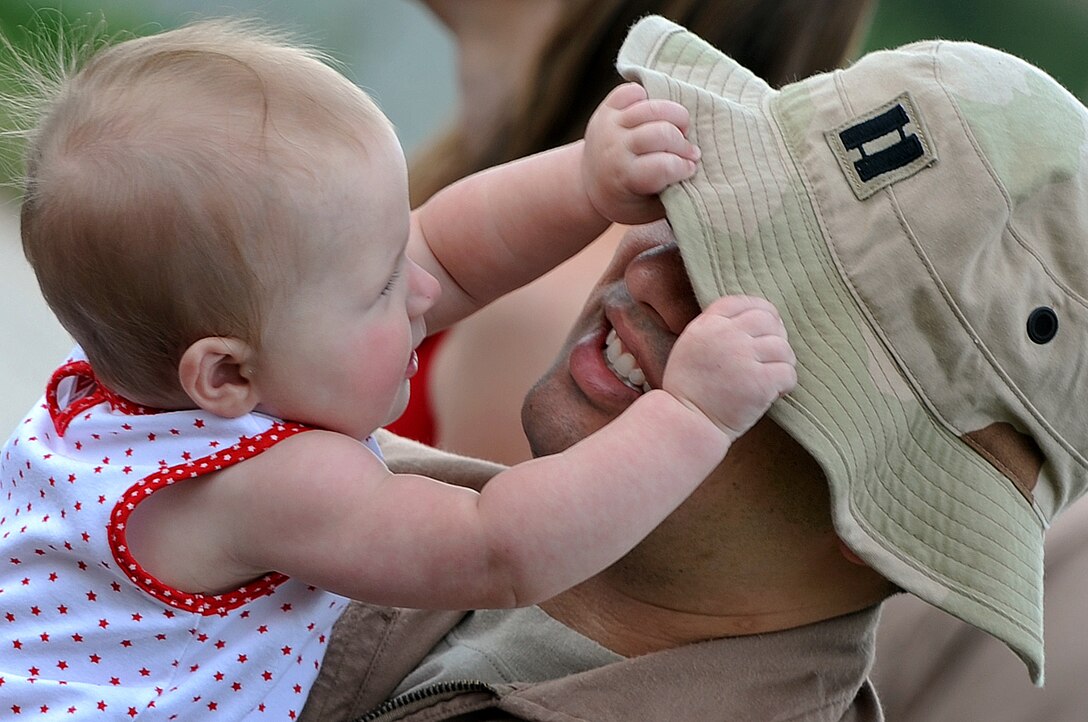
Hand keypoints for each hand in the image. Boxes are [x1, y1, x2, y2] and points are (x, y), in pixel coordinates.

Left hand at [582, 82, 699, 224]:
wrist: (590, 184)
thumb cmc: (628, 199)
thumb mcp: (648, 209)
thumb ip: (674, 194)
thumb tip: (697, 171)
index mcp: (623, 178)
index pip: (663, 166)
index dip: (684, 166)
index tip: (690, 169)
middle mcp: (614, 148)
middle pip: (661, 133)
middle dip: (683, 143)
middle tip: (688, 152)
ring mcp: (609, 125)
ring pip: (652, 107)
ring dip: (676, 116)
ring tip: (678, 130)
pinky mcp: (607, 108)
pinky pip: (632, 92)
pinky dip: (649, 98)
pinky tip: (655, 116)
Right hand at [662, 295, 796, 440]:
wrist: (685, 422)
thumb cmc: (688, 390)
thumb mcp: (690, 346)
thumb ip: (714, 329)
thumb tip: (753, 321)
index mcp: (708, 324)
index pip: (744, 303)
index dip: (761, 312)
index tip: (766, 328)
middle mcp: (726, 335)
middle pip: (768, 320)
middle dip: (776, 336)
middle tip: (771, 356)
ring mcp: (744, 358)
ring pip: (783, 347)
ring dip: (782, 362)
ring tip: (771, 376)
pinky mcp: (759, 382)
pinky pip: (788, 373)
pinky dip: (785, 384)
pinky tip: (774, 392)